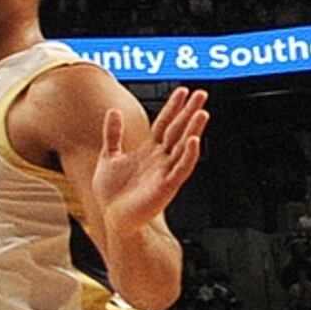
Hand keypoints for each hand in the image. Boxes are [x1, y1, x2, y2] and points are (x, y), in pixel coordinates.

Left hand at [80, 84, 206, 241]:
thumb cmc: (112, 193)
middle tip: (202, 94)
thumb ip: (112, 134)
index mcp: (148, 151)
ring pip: (183, 146)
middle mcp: (160, 159)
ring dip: (193, 130)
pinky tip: (194, 141)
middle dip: (189, 112)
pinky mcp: (166, 187)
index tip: (183, 91)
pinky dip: (188, 155)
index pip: (164, 123)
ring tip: (202, 113)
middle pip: (178, 130)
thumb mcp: (108, 156)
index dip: (173, 107)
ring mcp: (165, 172)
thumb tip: (113, 111)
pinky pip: (181, 169)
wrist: (112, 218)